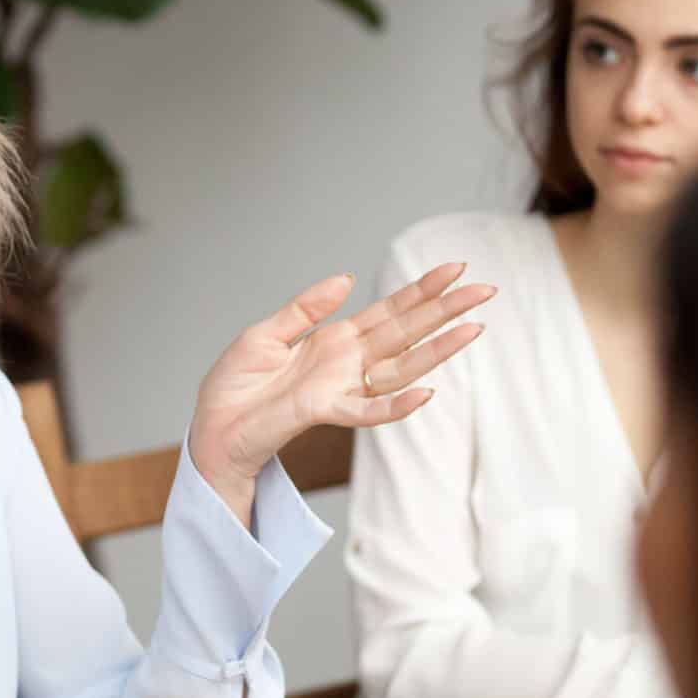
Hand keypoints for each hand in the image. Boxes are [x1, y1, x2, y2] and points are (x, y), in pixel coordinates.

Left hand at [189, 263, 493, 496]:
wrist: (212, 428)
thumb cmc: (235, 386)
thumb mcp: (266, 334)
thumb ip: (305, 308)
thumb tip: (346, 278)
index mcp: (335, 340)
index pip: (389, 311)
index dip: (421, 290)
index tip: (455, 268)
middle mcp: (347, 363)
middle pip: (406, 332)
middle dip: (445, 311)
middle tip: (485, 289)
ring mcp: (341, 389)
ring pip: (401, 368)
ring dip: (438, 351)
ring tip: (474, 329)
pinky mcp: (324, 412)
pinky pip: (368, 412)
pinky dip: (396, 405)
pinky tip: (427, 393)